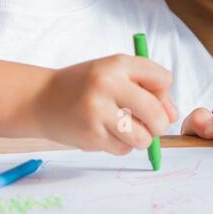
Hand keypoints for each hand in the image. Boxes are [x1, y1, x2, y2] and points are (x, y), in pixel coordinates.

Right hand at [32, 54, 177, 154]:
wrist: (40, 99)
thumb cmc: (85, 86)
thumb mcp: (114, 73)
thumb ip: (147, 88)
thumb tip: (172, 116)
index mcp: (118, 63)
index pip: (164, 80)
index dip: (164, 94)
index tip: (152, 99)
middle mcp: (107, 84)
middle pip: (157, 114)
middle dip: (159, 125)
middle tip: (149, 125)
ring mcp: (97, 111)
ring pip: (143, 138)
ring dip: (140, 139)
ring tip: (125, 130)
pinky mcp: (90, 135)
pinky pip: (123, 149)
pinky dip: (121, 146)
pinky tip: (106, 134)